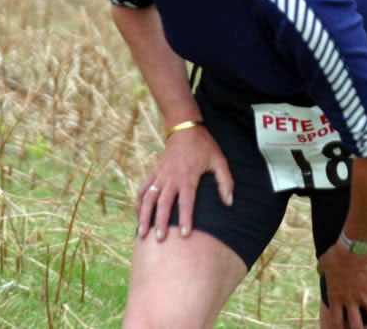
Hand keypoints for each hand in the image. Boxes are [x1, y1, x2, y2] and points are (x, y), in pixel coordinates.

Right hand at [135, 124, 232, 241]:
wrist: (184, 127)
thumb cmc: (204, 145)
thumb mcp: (219, 160)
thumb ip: (225, 182)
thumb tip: (229, 202)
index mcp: (188, 176)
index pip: (186, 202)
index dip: (186, 219)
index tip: (185, 235)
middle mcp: (171, 177)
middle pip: (163, 203)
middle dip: (160, 222)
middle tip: (159, 239)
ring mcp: (160, 175)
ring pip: (148, 198)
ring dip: (144, 216)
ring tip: (142, 233)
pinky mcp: (154, 172)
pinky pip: (143, 189)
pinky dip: (138, 203)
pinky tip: (137, 216)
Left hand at [316, 244, 366, 328]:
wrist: (352, 250)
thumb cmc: (336, 255)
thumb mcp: (323, 263)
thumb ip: (322, 269)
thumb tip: (319, 270)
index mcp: (336, 295)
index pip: (336, 317)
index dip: (339, 324)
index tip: (343, 326)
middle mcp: (351, 300)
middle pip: (355, 322)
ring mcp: (365, 295)